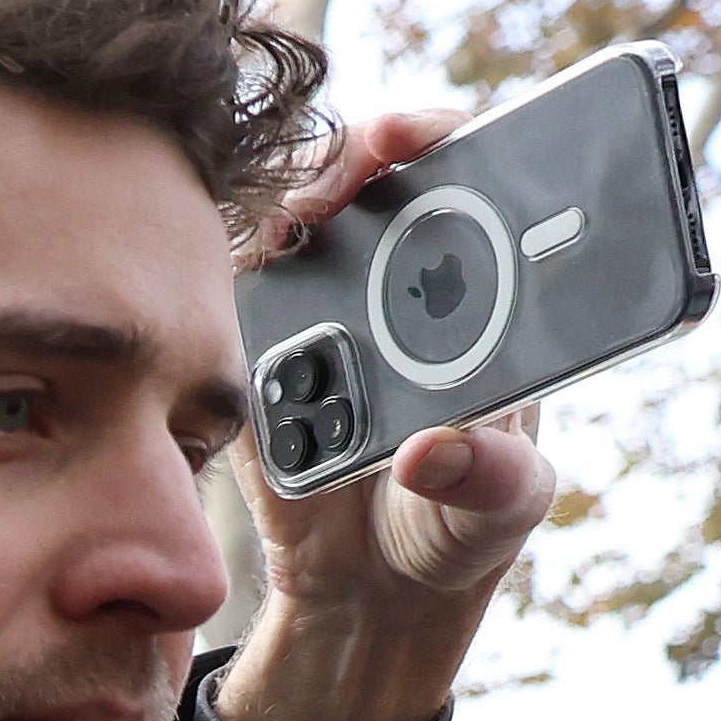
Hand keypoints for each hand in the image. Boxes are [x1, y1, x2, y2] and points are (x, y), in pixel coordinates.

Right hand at [210, 108, 559, 720]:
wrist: (369, 585)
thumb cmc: (455, 528)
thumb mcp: (500, 511)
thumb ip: (488, 481)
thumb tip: (435, 452)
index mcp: (483, 294)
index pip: (470, 174)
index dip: (439, 136)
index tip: (413, 139)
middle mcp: (399, 282)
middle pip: (372, 176)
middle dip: (350, 155)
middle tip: (339, 179)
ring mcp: (323, 314)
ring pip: (294, 221)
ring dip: (280, 207)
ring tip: (285, 233)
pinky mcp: (256, 357)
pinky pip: (231, 298)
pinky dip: (219, 277)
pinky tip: (224, 280)